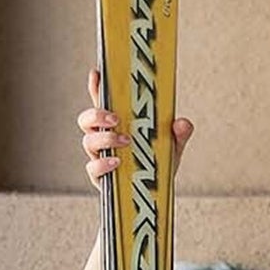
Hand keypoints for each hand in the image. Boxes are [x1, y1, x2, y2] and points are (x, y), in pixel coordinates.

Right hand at [80, 65, 192, 188]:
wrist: (158, 194)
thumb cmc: (158, 165)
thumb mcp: (172, 147)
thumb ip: (178, 134)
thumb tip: (183, 123)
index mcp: (116, 126)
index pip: (101, 102)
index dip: (96, 87)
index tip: (98, 74)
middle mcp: (103, 139)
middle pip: (86, 120)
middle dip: (97, 114)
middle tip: (116, 118)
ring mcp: (99, 158)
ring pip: (88, 142)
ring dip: (105, 138)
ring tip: (125, 141)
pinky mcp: (101, 178)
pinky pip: (93, 169)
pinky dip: (103, 164)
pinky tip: (117, 162)